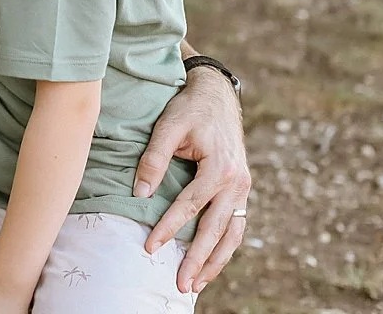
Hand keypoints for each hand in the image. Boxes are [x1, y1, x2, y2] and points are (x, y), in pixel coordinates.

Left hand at [134, 67, 250, 293]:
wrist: (218, 96)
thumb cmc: (190, 109)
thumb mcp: (169, 125)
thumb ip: (154, 159)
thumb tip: (140, 192)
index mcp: (220, 167)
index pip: (191, 205)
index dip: (169, 228)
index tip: (150, 247)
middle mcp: (238, 182)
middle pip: (215, 229)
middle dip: (197, 259)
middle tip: (180, 284)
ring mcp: (243, 189)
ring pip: (232, 235)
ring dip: (214, 263)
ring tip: (195, 285)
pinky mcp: (241, 192)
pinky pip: (236, 228)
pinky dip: (224, 249)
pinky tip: (209, 266)